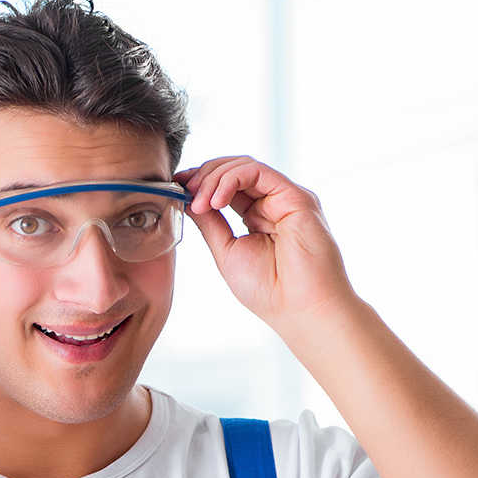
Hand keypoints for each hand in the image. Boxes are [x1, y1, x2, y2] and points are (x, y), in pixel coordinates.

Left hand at [179, 156, 354, 327]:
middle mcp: (274, 203)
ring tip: (199, 202)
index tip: (176, 187)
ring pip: (244, 166)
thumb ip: (210, 223)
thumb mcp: (227, 251)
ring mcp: (286, 198)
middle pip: (234, 170)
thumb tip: (189, 200)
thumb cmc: (269, 290)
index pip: (227, 186)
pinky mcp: (297, 197)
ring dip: (214, 178)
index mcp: (258, 217)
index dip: (200, 182)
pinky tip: (215, 201)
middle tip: (184, 191)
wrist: (301, 310)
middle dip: (204, 176)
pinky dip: (231, 179)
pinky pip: (258, 172)